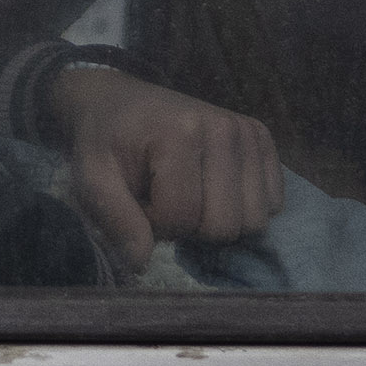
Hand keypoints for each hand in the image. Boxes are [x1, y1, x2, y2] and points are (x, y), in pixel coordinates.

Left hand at [50, 62, 281, 264]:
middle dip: (189, 227)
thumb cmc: (106, 142)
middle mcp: (224, 129)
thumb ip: (115, 219)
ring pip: (254, 221)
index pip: (182, 217)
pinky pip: (273, 203)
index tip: (138, 200)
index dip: (154, 223)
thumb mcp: (92, 178)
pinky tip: (213, 189)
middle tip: (164, 199)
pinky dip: (242, 208)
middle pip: (225, 226)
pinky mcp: (262, 139)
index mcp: (180, 134)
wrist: (120, 103)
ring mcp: (248, 133)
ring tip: (188, 194)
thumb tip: (142, 262)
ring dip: (216, 220)